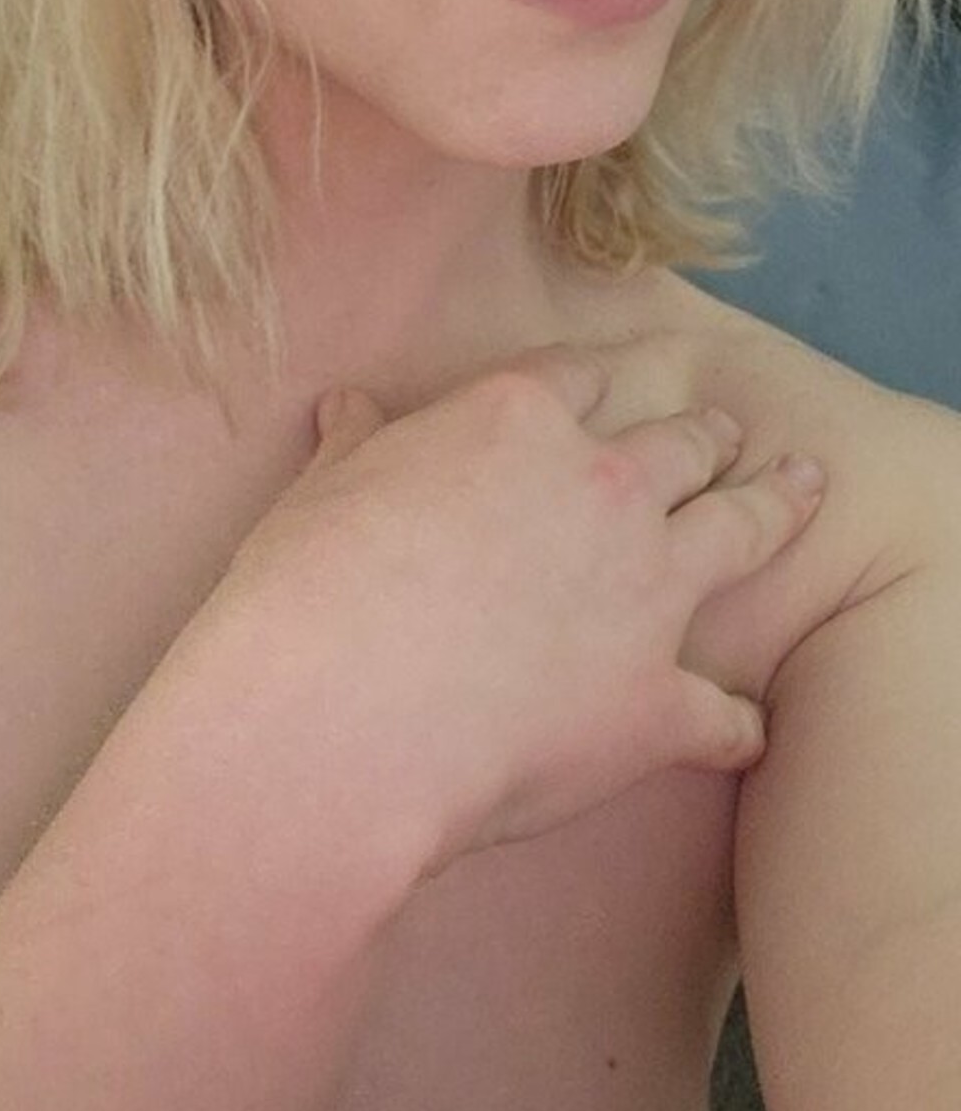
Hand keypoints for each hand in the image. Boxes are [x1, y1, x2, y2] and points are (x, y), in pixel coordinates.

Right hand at [232, 343, 825, 877]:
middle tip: (729, 432)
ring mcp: (643, 590)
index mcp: (517, 421)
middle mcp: (602, 487)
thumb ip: (357, 446)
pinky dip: (737, 722)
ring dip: (776, 508)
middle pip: (679, 442)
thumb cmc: (307, 593)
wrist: (338, 718)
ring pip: (739, 530)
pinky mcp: (655, 700)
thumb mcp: (319, 493)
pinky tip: (748, 731)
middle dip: (707, 436)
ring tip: (803, 490)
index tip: (623, 381)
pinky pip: (722, 711)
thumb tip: (349, 406)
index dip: (607, 381)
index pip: (583, 379)